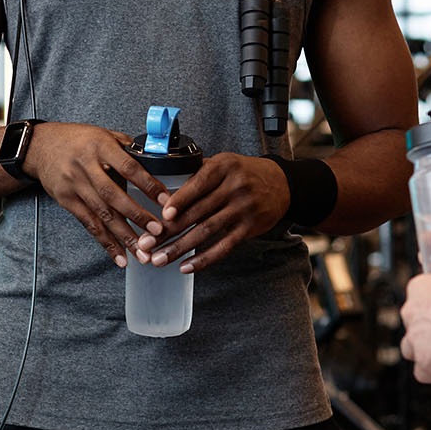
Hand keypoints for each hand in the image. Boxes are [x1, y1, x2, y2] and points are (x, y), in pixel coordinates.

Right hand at [21, 123, 170, 267]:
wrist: (41, 146)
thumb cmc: (77, 139)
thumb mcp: (103, 134)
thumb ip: (127, 148)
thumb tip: (156, 161)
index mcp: (100, 146)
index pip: (128, 167)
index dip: (148, 185)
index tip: (165, 200)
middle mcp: (86, 166)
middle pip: (114, 195)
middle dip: (137, 216)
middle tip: (157, 232)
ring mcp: (75, 185)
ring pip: (102, 214)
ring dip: (124, 236)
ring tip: (142, 253)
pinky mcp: (67, 201)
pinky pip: (89, 224)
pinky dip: (106, 242)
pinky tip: (120, 256)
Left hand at [139, 153, 289, 273]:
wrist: (282, 184)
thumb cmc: (244, 173)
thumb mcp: (224, 162)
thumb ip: (198, 172)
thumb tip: (163, 186)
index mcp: (223, 167)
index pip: (197, 184)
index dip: (179, 201)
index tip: (161, 216)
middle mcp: (234, 187)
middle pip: (197, 212)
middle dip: (170, 230)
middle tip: (148, 244)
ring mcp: (243, 209)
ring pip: (206, 231)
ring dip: (181, 248)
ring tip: (160, 259)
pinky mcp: (249, 228)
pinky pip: (224, 247)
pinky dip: (204, 259)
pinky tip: (186, 267)